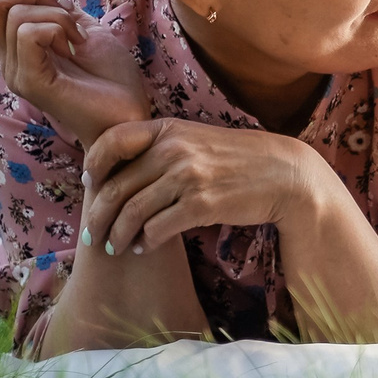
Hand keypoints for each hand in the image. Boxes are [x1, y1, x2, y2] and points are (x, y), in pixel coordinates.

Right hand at [0, 0, 147, 146]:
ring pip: (15, 14)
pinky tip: (75, 46)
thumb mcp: (81, 25)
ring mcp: (16, 72)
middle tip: (69, 13)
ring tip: (77, 37)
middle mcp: (9, 59)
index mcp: (16, 45)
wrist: (130, 114)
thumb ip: (52, 3)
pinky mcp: (30, 82)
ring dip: (57, 14)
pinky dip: (58, 28)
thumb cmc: (111, 76)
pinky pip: (28, 33)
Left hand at [80, 119, 325, 258]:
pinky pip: (157, 228)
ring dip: (117, 236)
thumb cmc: (239, 159)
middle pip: (115, 187)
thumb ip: (163, 147)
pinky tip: (144, 247)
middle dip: (97, 217)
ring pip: (132, 212)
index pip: (111, 142)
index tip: (91, 184)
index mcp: (169, 130)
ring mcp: (188, 177)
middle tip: (92, 234)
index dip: (93, 166)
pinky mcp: (202, 205)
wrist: (286, 174)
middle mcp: (174, 150)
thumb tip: (121, 171)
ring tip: (115, 247)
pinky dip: (145, 242)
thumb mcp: (198, 139)